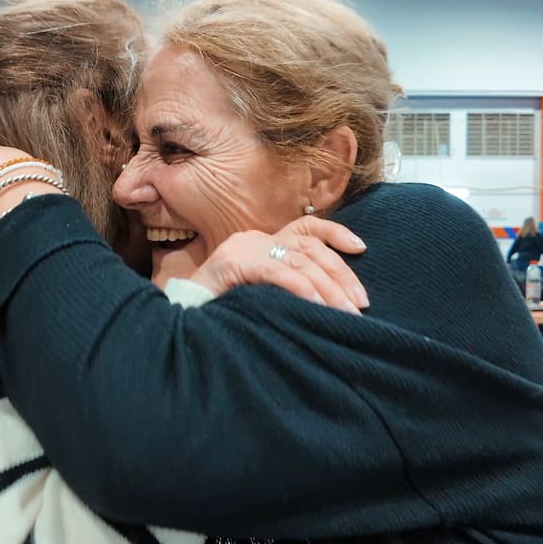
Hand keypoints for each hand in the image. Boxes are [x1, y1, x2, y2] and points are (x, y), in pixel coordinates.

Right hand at [189, 216, 368, 313]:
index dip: (336, 232)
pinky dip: (301, 288)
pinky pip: (277, 272)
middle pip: (310, 248)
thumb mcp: (260, 294)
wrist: (181, 316)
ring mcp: (244, 248)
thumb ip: (287, 287)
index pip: (306, 227)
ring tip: (345, 313)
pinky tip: (316, 306)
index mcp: (262, 243)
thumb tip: (331, 300)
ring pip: (299, 261)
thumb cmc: (221, 310)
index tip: (361, 248)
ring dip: (328, 289)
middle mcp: (255, 239)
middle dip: (341, 276)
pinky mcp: (234, 262)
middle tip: (360, 304)